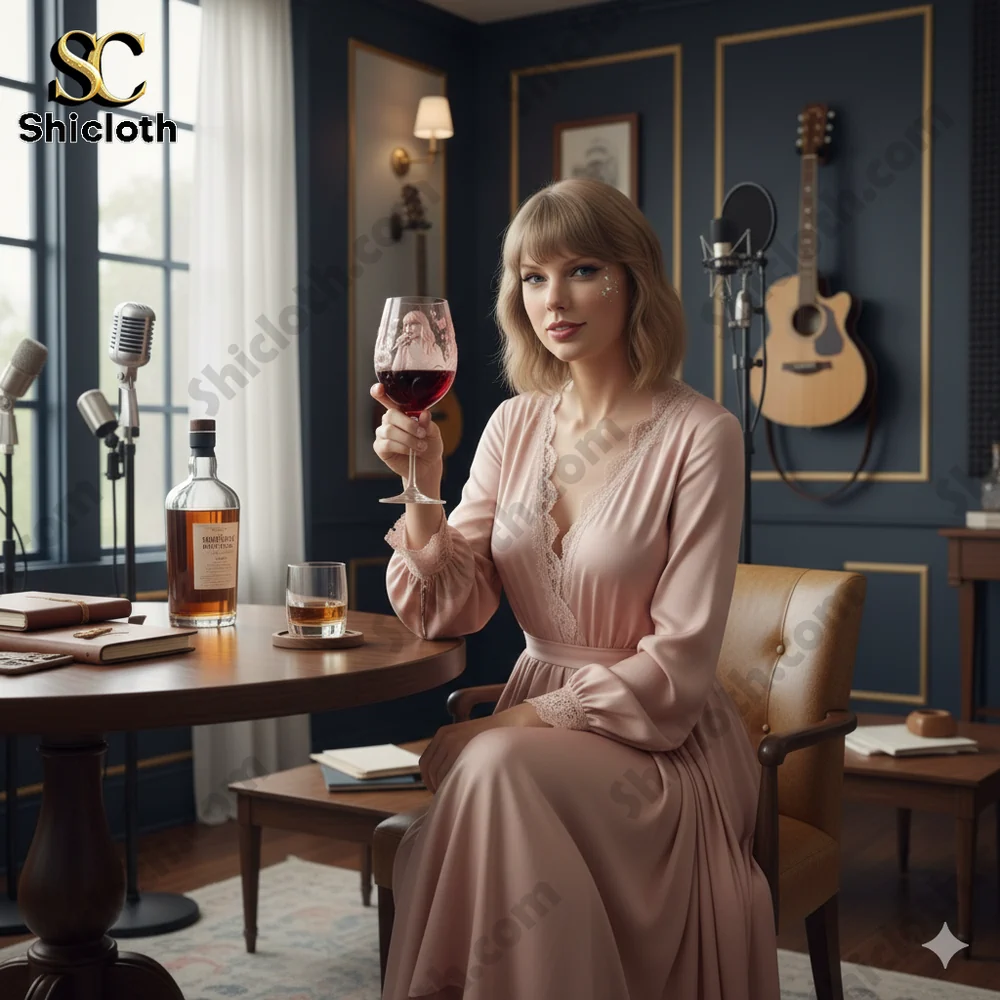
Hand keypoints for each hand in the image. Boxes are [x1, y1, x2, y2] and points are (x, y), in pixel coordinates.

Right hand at [370, 383, 443, 485]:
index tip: (379, 388)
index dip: (378, 391)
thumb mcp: (434, 432)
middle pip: (390, 414)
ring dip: (407, 439)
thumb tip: (424, 413)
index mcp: (401, 411)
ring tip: (420, 447)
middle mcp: (389, 420)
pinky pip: (387, 444)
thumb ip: (428, 423)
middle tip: (422, 434)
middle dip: (408, 424)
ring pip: (389, 430)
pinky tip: (410, 452)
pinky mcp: (380, 448)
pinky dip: (401, 447)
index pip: (386, 398)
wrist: (428, 466)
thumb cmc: (430, 445)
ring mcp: (383, 434)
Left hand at [419, 703, 548, 793]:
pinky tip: (463, 790)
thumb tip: (442, 779)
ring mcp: (453, 741)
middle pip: (429, 770)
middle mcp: (445, 736)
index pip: (425, 763)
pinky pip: (450, 774)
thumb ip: (454, 753)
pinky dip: (452, 785)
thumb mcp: (468, 740)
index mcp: (443, 733)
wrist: (513, 724)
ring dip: (444, 787)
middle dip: (435, 786)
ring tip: (457, 796)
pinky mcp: (463, 748)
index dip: (428, 780)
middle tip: (447, 797)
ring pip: (438, 774)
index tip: (437, 790)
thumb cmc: (493, 738)